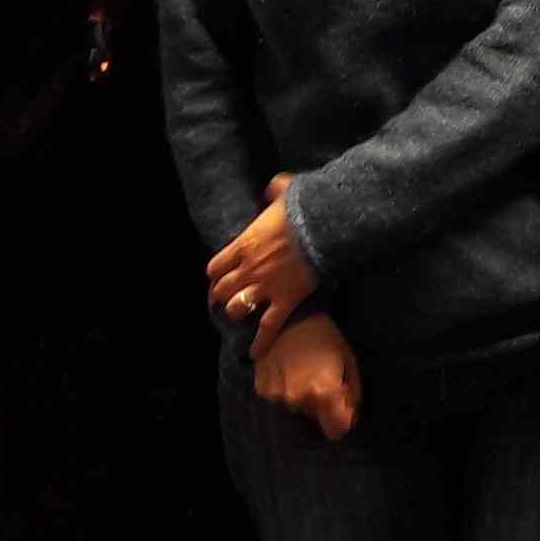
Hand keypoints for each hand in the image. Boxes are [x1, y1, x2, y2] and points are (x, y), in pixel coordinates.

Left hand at [207, 174, 322, 343]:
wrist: (323, 227)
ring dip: (237, 312)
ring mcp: (265, 287)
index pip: (215, 266)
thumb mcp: (286, 191)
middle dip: (221, 295)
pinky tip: (255, 353)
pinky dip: (260, 342)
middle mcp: (248, 269)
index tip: (220, 275)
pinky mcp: (285, 301)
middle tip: (225, 298)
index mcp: (243, 245)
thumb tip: (274, 187)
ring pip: (237, 309)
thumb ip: (275, 190)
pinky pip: (267, 327)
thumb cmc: (304, 208)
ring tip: (240, 314)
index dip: (216, 273)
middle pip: (221, 290)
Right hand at [252, 313, 362, 441]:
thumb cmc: (325, 336)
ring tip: (304, 369)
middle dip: (323, 403)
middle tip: (322, 376)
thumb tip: (352, 417)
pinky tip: (288, 368)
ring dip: (303, 395)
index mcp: (323, 393)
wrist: (290, 316)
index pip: (336, 431)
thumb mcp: (349, 361)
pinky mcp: (262, 389)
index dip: (342, 420)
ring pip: (297, 408)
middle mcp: (298, 399)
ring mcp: (277, 395)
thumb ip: (354, 393)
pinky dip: (285, 389)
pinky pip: (280, 399)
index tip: (342, 406)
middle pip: (316, 417)